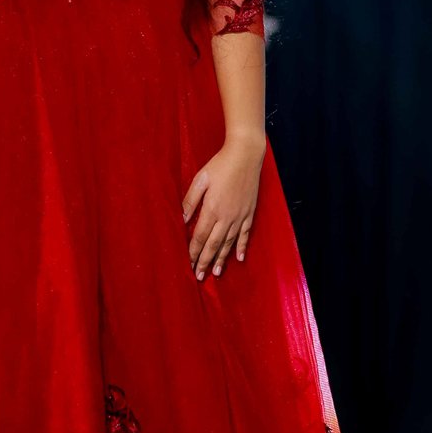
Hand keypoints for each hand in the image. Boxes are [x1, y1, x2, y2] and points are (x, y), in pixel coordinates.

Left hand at [182, 135, 265, 280]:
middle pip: (213, 244)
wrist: (245, 155)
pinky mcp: (249, 212)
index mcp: (212, 209)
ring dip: (222, 259)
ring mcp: (240, 216)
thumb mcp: (200, 179)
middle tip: (199, 276)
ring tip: (216, 273)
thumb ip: (191, 200)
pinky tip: (239, 258)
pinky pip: (245, 234)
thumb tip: (182, 219)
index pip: (200, 236)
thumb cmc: (220, 165)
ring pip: (229, 243)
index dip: (194, 252)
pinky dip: (242, 247)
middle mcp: (226, 217)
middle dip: (205, 261)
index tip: (189, 263)